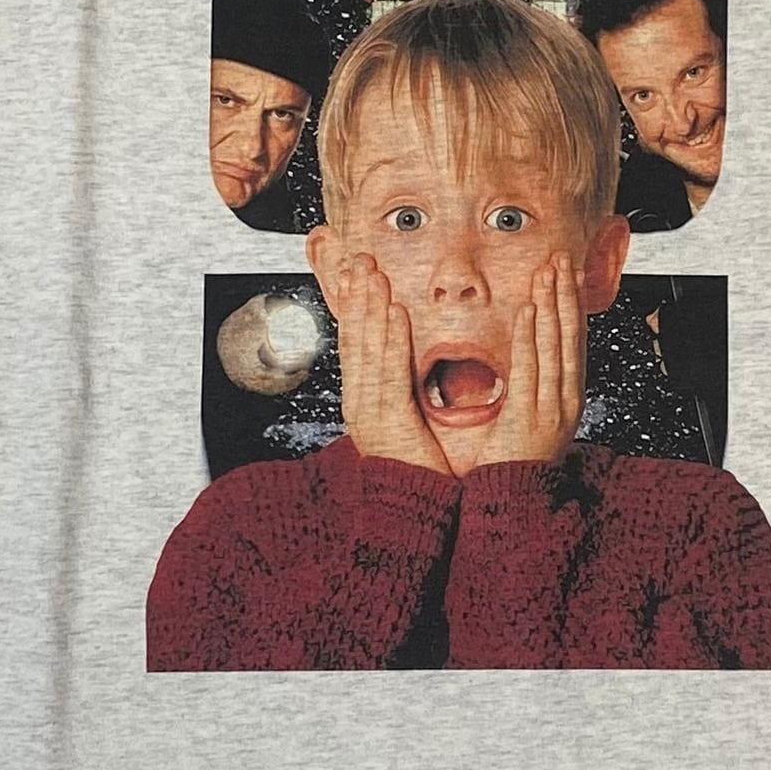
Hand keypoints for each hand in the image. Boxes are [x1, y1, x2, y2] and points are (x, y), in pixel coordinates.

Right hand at [325, 250, 455, 478]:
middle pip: (354, 339)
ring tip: (374, 273)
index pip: (354, 343)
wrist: (413, 512)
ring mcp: (369, 411)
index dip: (353, 306)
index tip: (353, 272)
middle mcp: (359, 401)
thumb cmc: (417, 467)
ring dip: (371, 307)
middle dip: (356, 296)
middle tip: (357, 257)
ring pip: (368, 349)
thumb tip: (407, 363)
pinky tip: (395, 313)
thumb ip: (403, 389)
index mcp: (364, 399)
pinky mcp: (387, 422)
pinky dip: (392, 340)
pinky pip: (389, 372)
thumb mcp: (406, 418)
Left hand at [477, 255, 584, 472]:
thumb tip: (525, 369)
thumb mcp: (530, 424)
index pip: (572, 344)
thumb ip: (530, 396)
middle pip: (569, 337)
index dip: (571, 308)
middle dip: (566, 295)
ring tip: (549, 271)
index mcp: (566, 400)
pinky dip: (532, 335)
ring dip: (552, 304)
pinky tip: (532, 309)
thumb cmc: (516, 470)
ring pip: (555, 345)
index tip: (568, 278)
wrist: (515, 507)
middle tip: (561, 260)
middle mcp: (565, 400)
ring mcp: (551, 407)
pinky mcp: (530, 415)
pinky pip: (531, 366)